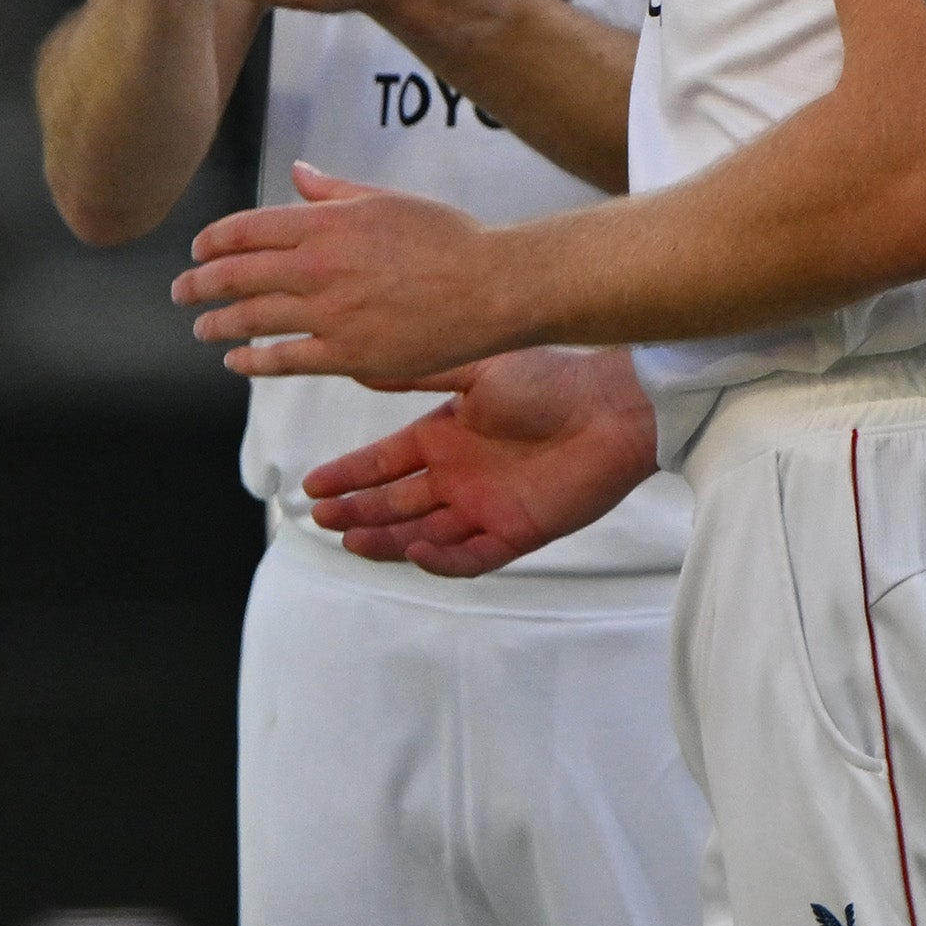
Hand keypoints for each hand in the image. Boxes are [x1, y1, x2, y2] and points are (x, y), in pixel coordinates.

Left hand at [177, 161, 528, 385]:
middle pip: (236, 276)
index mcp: (324, 224)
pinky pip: (284, 360)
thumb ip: (332, 191)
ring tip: (201, 328)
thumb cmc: (447, 238)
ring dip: (217, 324)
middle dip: (199, 284)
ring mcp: (329, 314)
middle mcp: (317, 268)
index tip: (197, 250)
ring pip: (251, 319)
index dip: (213, 242)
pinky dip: (252, 361)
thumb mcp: (384, 200)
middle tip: (181, 291)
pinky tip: (237, 361)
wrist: (493, 286)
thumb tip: (297, 173)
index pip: (245, 231)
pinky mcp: (348, 355)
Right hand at [299, 347, 659, 573]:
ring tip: (350, 539)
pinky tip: (416, 549)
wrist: (613, 408)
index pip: (383, 463)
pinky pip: (472, 557)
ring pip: (423, 534)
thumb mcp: (474, 368)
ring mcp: (485, 506)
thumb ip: (418, 375)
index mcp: (444, 436)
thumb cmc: (550, 380)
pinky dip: (442, 560)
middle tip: (322, 517)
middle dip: (356, 511)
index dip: (348, 475)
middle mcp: (458, 475)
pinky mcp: (517, 531)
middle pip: (395, 504)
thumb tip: (363, 366)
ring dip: (387, 539)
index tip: (313, 484)